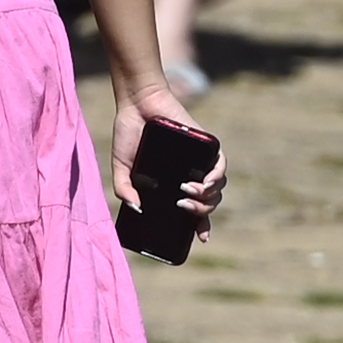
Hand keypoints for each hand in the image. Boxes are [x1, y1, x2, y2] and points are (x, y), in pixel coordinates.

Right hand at [117, 84, 229, 238]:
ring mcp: (200, 160)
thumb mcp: (122, 167)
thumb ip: (124, 189)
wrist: (137, 104)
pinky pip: (221, 165)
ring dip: (208, 196)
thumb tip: (137, 209)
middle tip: (183, 207)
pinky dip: (217, 177)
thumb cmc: (129, 133)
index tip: (201, 239)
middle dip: (200, 211)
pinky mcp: (207, 144)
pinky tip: (206, 184)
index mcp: (174, 183)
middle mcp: (190, 173)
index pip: (194, 208)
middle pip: (209, 201)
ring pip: (218, 187)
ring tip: (189, 194)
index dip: (200, 225)